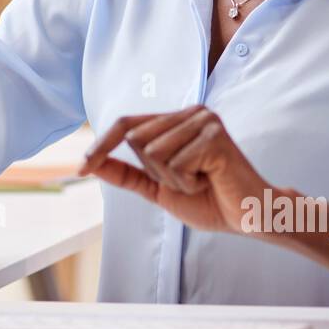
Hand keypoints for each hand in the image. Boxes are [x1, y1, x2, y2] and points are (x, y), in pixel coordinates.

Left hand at [79, 105, 273, 233]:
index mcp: (176, 119)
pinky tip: (211, 180)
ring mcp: (204, 120)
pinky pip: (176, 164)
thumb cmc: (209, 199)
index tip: (80, 168)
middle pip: (136, 140)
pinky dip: (189, 182)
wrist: (248, 216)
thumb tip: (90, 164)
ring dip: (174, 180)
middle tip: (189, 180)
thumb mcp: (158, 188)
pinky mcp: (215, 136)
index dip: (101, 145)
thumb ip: (127, 174)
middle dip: (155, 172)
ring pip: (153, 153)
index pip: (126, 123)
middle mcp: (190, 112)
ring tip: (202, 180)